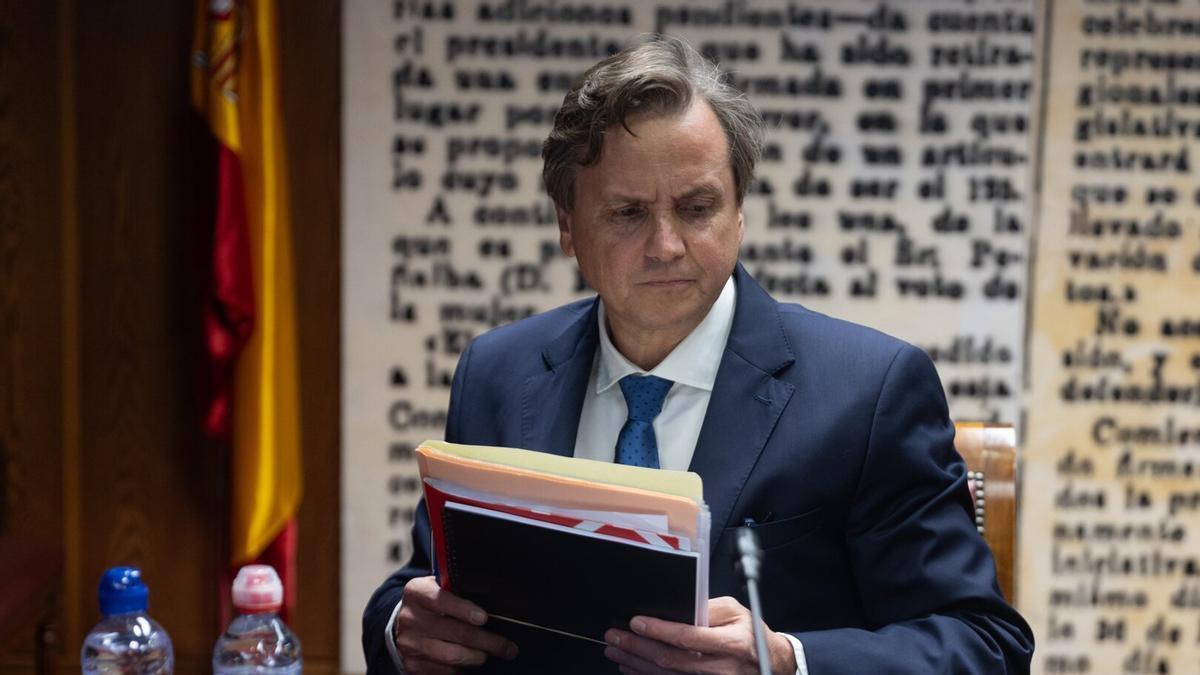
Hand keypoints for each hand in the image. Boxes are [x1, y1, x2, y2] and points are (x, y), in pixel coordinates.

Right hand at [392, 576, 517, 672]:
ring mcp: (409, 643)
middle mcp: (410, 618)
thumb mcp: (438, 587)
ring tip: (490, 654)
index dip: (464, 609)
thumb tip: (491, 600)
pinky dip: (462, 669)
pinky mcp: (412, 664)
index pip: (441, 600)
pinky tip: (471, 662)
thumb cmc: (431, 603)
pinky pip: (444, 671)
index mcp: (417, 592)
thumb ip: (457, 589)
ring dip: (477, 657)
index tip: (484, 618)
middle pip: (454, 632)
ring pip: (452, 656)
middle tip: (507, 647)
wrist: (403, 622)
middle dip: (487, 641)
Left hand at [603, 596, 796, 674]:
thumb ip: (707, 608)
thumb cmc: (749, 633)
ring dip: (637, 665)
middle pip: (672, 661)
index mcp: (732, 643)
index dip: (659, 631)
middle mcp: (723, 668)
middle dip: (638, 649)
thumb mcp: (735, 611)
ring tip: (616, 652)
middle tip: (615, 637)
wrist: (771, 662)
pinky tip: (632, 668)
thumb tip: (676, 608)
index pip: (689, 637)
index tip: (636, 623)